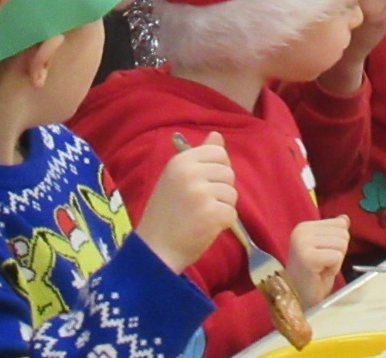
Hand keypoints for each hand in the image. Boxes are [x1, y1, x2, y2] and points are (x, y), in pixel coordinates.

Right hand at [135, 132, 237, 272]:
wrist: (154, 251)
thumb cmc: (165, 215)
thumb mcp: (176, 179)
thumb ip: (199, 157)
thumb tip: (217, 135)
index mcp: (180, 161)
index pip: (218, 152)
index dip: (218, 169)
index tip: (205, 184)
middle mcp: (191, 173)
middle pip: (228, 173)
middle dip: (221, 191)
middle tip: (200, 206)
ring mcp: (201, 193)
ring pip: (232, 194)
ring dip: (222, 208)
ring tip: (201, 218)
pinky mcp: (211, 213)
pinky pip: (231, 213)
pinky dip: (223, 224)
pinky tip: (205, 229)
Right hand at [285, 215, 349, 308]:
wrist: (299, 300)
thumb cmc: (312, 277)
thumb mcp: (325, 250)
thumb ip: (333, 232)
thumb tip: (345, 218)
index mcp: (304, 227)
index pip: (339, 223)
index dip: (337, 243)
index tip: (322, 257)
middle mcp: (301, 231)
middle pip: (343, 233)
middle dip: (338, 252)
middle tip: (322, 266)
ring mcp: (303, 243)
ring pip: (342, 244)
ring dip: (336, 261)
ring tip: (321, 270)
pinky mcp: (308, 257)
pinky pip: (337, 256)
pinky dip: (334, 268)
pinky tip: (320, 275)